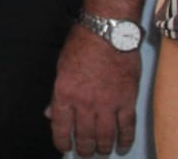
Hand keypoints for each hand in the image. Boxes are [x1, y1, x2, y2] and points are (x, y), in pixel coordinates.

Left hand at [47, 24, 140, 155]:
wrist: (108, 32)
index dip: (62, 141)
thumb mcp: (61, 66)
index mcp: (64, 93)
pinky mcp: (127, 101)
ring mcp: (107, 104)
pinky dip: (125, 140)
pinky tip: (122, 146)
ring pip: (105, 136)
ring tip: (102, 153)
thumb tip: (50, 113)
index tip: (64, 148)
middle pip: (84, 135)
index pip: (60, 126)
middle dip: (84, 150)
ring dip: (103, 148)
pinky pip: (126, 128)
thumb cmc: (82, 43)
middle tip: (85, 155)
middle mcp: (85, 102)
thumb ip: (57, 93)